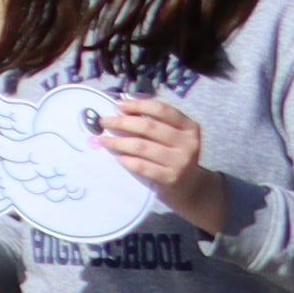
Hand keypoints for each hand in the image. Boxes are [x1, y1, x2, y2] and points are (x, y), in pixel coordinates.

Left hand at [100, 94, 226, 233]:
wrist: (190, 187)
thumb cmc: (173, 154)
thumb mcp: (172, 135)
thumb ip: (154, 121)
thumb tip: (121, 108)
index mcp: (189, 127)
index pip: (162, 110)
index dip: (138, 105)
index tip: (118, 105)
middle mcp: (188, 143)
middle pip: (148, 127)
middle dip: (122, 122)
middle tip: (104, 122)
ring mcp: (181, 162)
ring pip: (142, 146)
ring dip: (118, 142)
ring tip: (103, 140)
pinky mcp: (171, 178)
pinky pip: (143, 166)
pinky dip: (128, 161)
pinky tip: (118, 158)